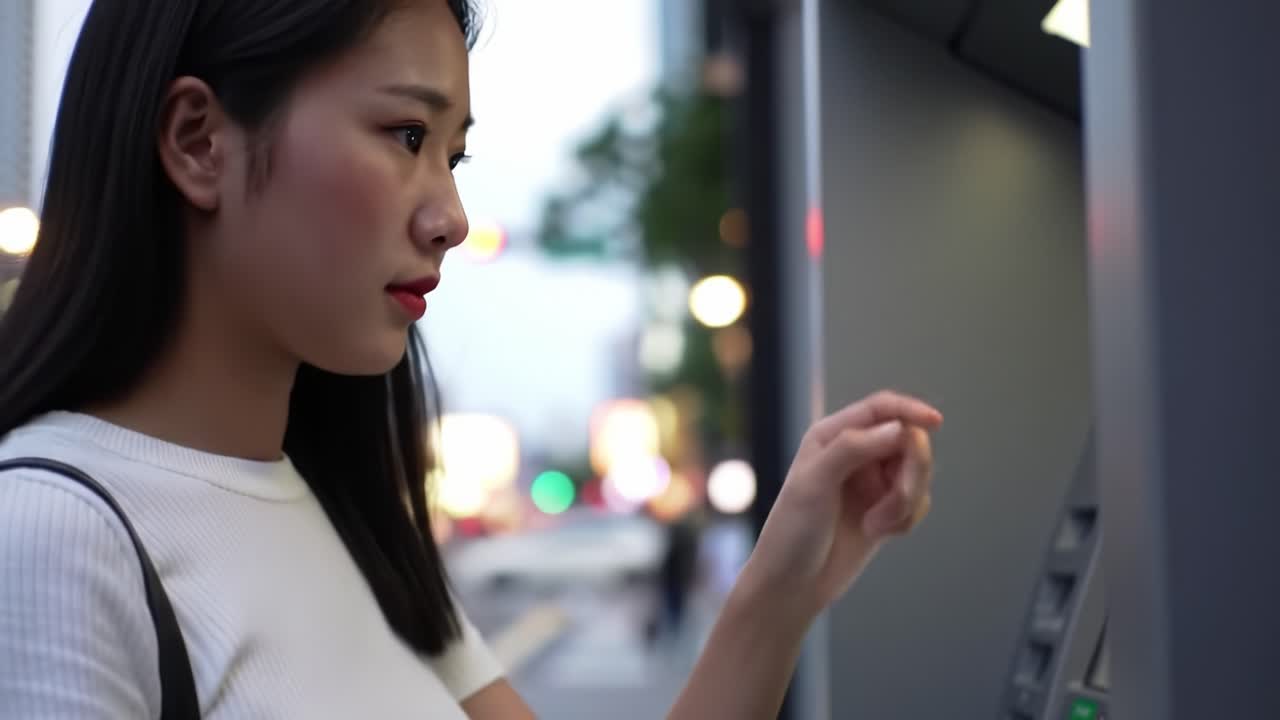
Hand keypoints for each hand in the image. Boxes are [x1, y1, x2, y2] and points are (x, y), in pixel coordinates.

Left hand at [741, 391, 941, 616]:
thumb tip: (899, 428)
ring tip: (877, 526)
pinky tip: (878, 534)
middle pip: (909, 440)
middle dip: (910, 473)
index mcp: (832, 435)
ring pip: (917, 474)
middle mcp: (854, 452)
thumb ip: (853, 448)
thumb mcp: (815, 483)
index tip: (935, 423)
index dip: (910, 411)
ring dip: (906, 502)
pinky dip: (906, 518)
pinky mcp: (885, 508)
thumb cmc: (793, 531)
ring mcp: (872, 481)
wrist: (793, 584)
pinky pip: (918, 502)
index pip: (881, 409)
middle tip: (896, 501)